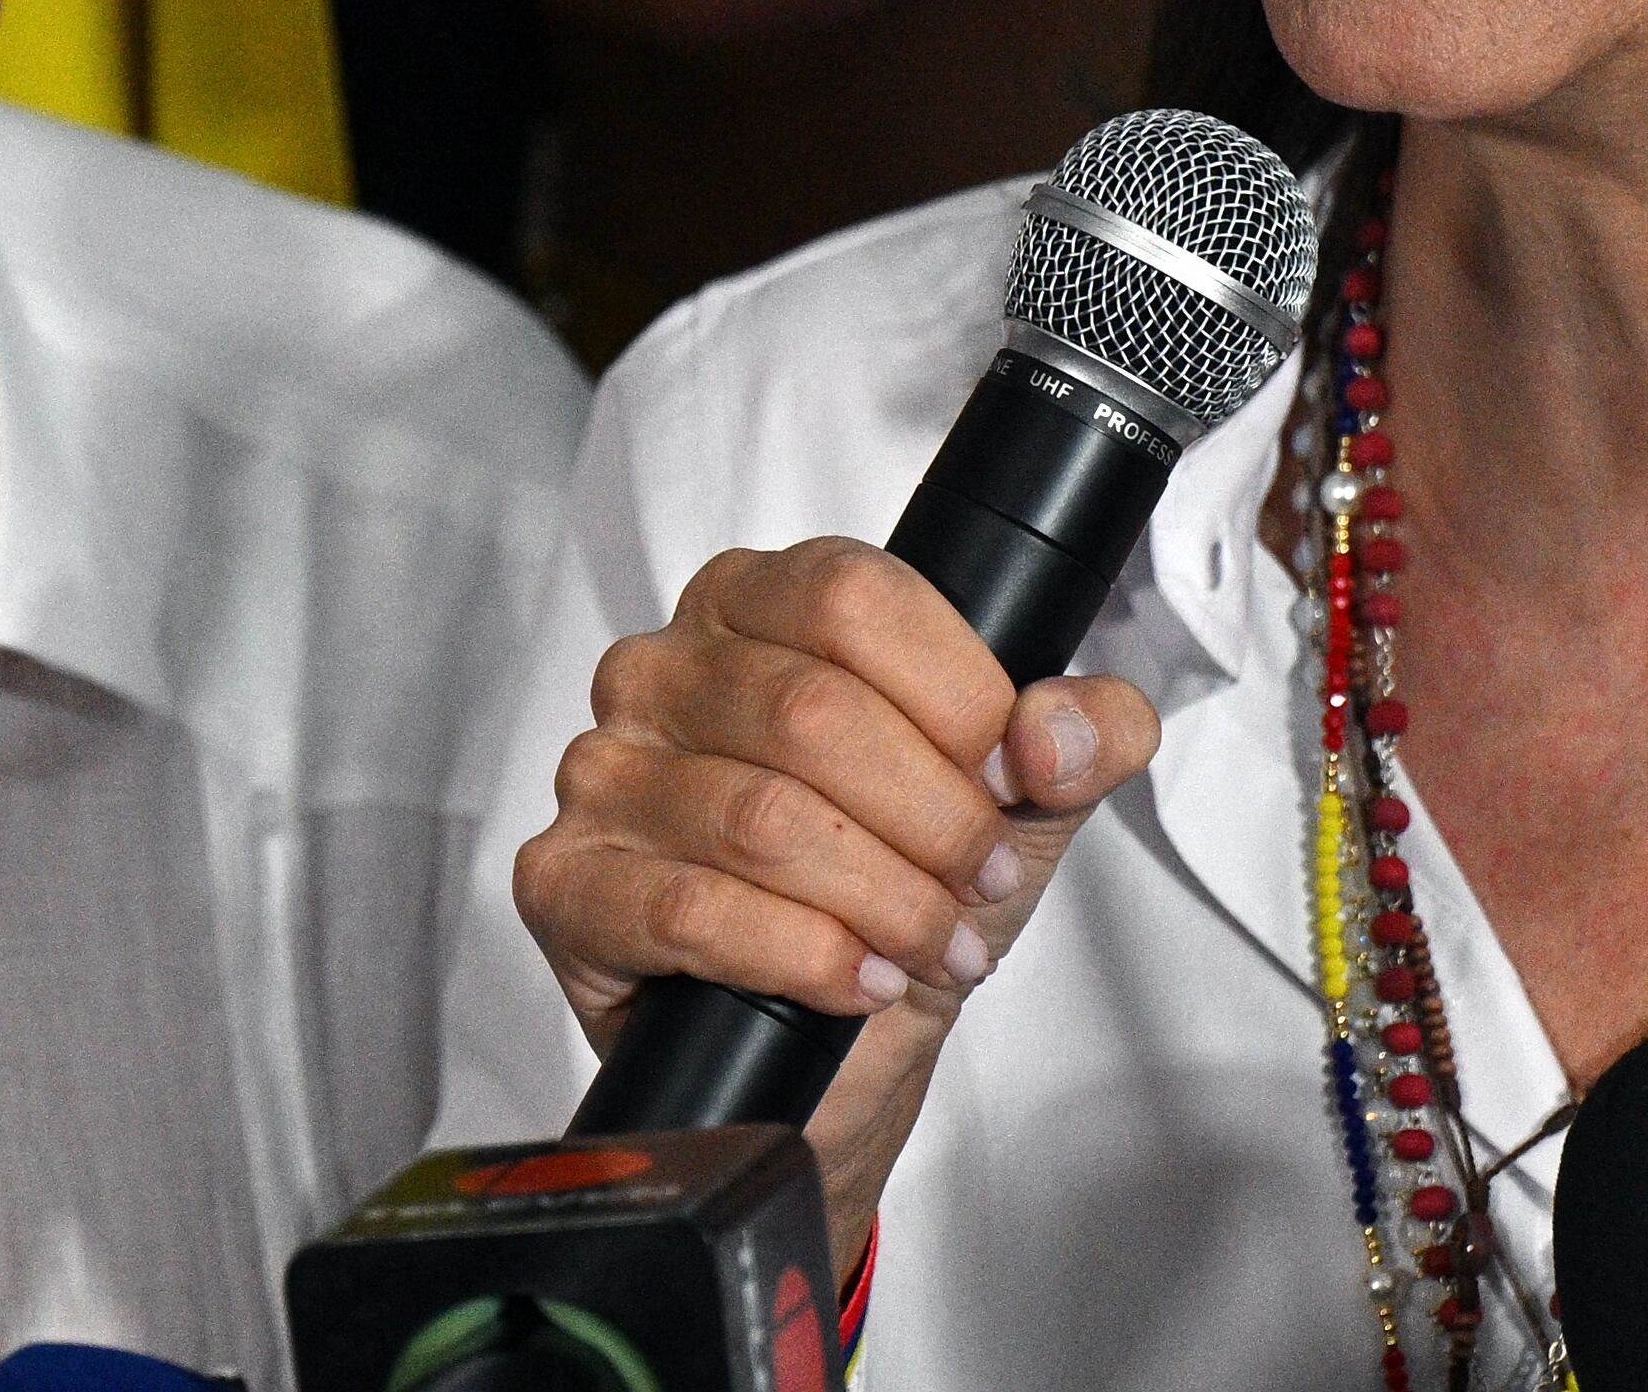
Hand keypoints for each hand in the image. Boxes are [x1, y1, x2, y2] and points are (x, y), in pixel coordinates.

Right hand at [509, 538, 1157, 1265]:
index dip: (956, 696)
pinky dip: (801, 955)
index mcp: (754, 601)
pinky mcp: (565, 883)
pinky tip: (854, 980)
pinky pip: (690, 909)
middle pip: (813, 709)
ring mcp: (600, 772)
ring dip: (882, 900)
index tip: (1009, 778)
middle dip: (932, 817)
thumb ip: (1082, 735)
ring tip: (933, 945)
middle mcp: (659, 666)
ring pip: (763, 816)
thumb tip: (1059, 730)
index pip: (853, 596)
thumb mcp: (1023, 800)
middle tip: (979, 883)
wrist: (833, 1050)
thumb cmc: (903, 888)